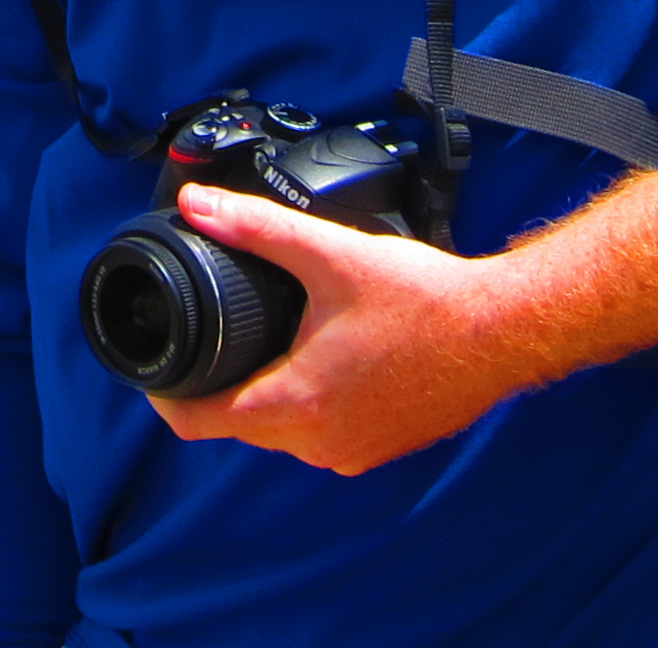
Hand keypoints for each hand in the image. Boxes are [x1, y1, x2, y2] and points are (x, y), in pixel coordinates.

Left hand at [145, 168, 657, 475]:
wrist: (503, 332)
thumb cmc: (426, 300)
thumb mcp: (331, 254)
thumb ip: (256, 226)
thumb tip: (197, 205)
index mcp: (296, 406)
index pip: (198, 422)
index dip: (165, 392)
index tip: (154, 363)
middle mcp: (320, 444)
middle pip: (237, 424)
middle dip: (216, 382)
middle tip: (210, 332)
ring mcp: (353, 452)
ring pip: (281, 429)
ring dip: (265, 390)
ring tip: (264, 335)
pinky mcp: (381, 446)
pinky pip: (321, 431)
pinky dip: (308, 399)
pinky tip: (318, 355)